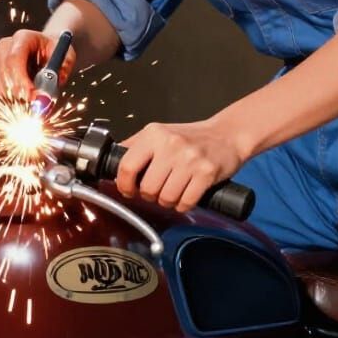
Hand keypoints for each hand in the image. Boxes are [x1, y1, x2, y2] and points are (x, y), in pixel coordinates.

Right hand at [0, 29, 75, 101]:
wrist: (45, 47)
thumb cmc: (54, 50)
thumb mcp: (66, 55)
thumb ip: (64, 67)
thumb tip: (58, 81)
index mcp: (24, 37)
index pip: (15, 57)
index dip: (21, 78)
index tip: (31, 94)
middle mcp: (7, 45)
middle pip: (3, 69)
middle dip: (17, 89)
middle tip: (33, 101)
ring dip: (12, 93)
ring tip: (31, 97)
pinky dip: (8, 94)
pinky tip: (22, 94)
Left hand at [115, 119, 245, 213]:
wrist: (227, 135)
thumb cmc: (191, 137)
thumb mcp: (160, 133)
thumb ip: (136, 146)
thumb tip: (110, 162)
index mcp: (154, 134)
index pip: (127, 166)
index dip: (125, 185)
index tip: (128, 190)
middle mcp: (171, 145)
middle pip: (147, 188)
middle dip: (150, 195)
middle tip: (157, 190)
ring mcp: (190, 159)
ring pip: (165, 198)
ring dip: (167, 201)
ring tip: (173, 190)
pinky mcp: (206, 173)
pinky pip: (185, 203)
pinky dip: (183, 204)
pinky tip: (186, 194)